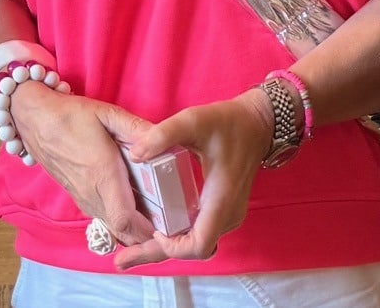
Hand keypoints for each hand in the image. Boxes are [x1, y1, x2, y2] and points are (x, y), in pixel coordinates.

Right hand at [9, 83, 155, 248]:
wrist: (34, 119)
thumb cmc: (71, 114)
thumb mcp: (107, 113)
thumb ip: (135, 128)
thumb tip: (161, 138)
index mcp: (103, 174)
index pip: (125, 220)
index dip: (146, 231)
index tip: (167, 226)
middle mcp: (91, 193)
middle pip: (121, 231)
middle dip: (145, 235)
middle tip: (167, 222)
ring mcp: (81, 198)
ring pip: (111, 227)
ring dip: (132, 228)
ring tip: (155, 213)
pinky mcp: (76, 196)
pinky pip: (101, 217)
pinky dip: (118, 220)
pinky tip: (132, 203)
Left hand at [114, 89, 271, 268]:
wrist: (258, 123)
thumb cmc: (229, 121)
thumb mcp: (195, 119)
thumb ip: (164, 134)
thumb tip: (135, 153)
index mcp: (221, 199)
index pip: (199, 244)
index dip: (173, 247)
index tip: (153, 232)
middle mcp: (226, 215)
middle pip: (192, 250)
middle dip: (155, 255)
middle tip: (121, 260)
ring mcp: (226, 215)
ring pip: (194, 244)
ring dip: (164, 248)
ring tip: (131, 248)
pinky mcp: (222, 211)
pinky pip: (198, 232)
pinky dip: (175, 237)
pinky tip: (153, 229)